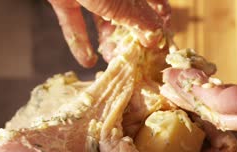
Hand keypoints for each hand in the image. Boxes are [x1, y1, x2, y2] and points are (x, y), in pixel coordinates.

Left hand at [48, 0, 169, 67]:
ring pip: (103, 18)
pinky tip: (86, 60)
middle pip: (129, 14)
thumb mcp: (122, 2)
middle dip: (130, 38)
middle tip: (133, 59)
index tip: (159, 47)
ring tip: (111, 61)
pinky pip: (75, 21)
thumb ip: (140, 21)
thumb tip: (156, 39)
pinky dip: (80, 40)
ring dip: (107, 41)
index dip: (160, 24)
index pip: (156, 3)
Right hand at [164, 0, 236, 130]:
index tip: (203, 93)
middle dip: (201, 107)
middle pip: (233, 122)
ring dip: (194, 98)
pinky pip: (221, 101)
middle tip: (178, 90)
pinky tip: (184, 77)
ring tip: (172, 83)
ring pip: (224, 115)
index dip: (224, 107)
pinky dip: (198, 89)